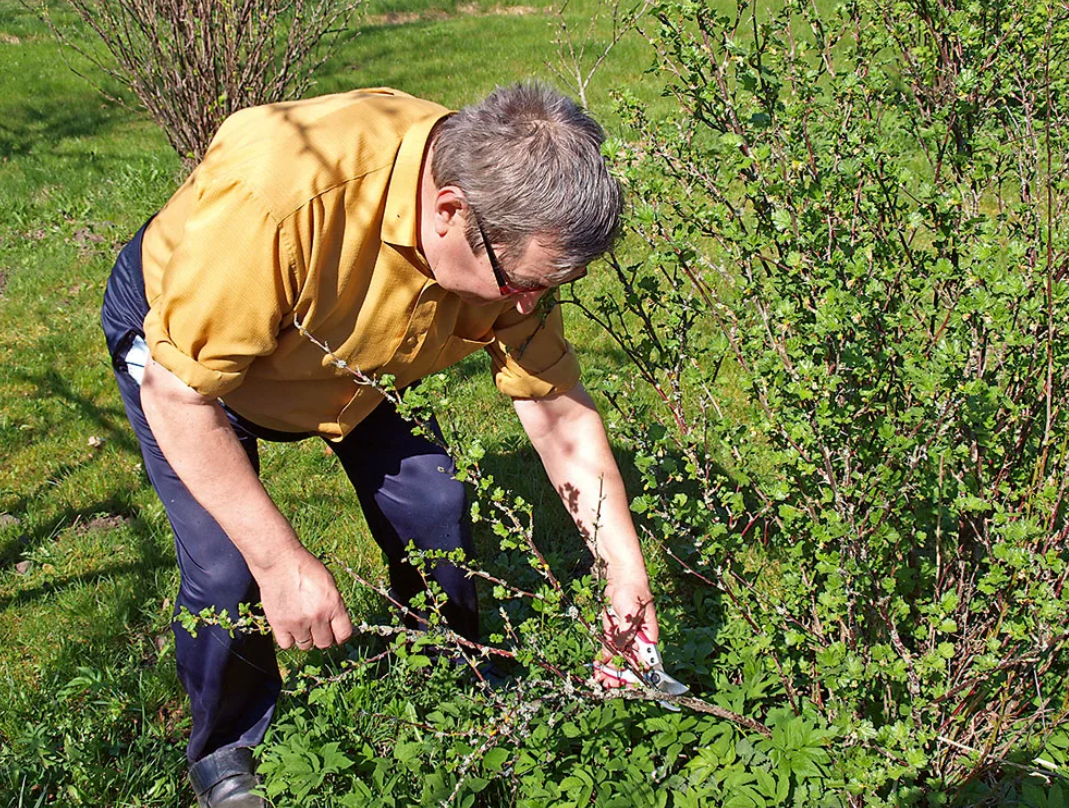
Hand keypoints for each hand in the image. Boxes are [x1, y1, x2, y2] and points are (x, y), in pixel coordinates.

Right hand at [255, 548, 352, 650]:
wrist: (279, 561)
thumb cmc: (305, 568)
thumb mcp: (329, 583)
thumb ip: (335, 605)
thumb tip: (339, 624)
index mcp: (333, 605)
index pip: (344, 634)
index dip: (341, 636)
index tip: (337, 634)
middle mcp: (317, 617)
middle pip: (325, 643)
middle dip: (323, 636)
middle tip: (317, 627)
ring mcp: (298, 623)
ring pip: (306, 645)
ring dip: (305, 637)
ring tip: (301, 623)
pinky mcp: (279, 625)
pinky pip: (287, 644)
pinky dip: (288, 638)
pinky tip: (289, 626)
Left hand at [594, 571, 658, 687]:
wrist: (621, 573)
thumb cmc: (632, 589)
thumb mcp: (630, 613)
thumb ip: (625, 634)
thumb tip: (620, 652)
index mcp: (649, 635)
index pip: (647, 661)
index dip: (638, 675)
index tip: (627, 685)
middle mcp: (639, 637)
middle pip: (631, 661)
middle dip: (620, 674)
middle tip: (608, 685)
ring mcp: (626, 633)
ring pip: (619, 656)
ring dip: (610, 669)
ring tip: (599, 679)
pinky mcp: (615, 628)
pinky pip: (610, 646)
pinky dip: (604, 656)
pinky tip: (598, 667)